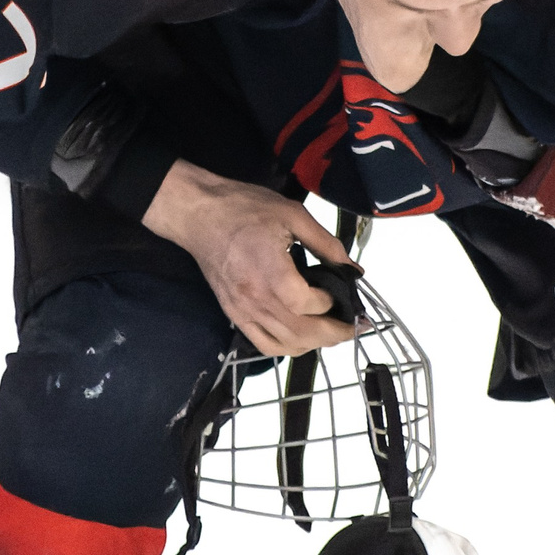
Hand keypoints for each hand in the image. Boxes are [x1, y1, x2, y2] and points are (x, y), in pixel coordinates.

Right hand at [141, 161, 357, 356]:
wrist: (200, 214)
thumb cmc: (246, 208)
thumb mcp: (293, 215)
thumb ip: (326, 244)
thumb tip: (353, 269)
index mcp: (274, 277)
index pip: (313, 305)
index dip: (334, 302)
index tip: (345, 292)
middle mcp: (257, 302)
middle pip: (303, 334)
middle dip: (334, 334)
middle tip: (354, 326)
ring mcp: (243, 313)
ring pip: (285, 345)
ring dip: (313, 344)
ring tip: (332, 332)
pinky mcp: (233, 315)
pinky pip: (263, 344)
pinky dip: (287, 346)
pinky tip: (301, 335)